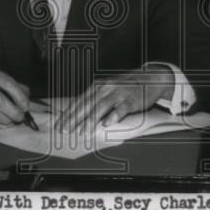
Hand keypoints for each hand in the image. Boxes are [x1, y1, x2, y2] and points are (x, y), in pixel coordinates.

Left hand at [54, 66, 174, 132]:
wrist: (151, 78)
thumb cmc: (127, 87)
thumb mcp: (109, 89)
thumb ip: (95, 99)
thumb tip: (78, 114)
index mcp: (99, 86)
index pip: (79, 101)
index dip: (68, 113)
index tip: (59, 124)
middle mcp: (106, 88)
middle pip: (87, 104)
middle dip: (74, 118)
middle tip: (65, 130)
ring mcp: (119, 93)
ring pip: (101, 107)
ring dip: (91, 120)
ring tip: (83, 131)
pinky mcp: (131, 99)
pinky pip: (121, 108)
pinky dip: (114, 116)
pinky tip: (107, 124)